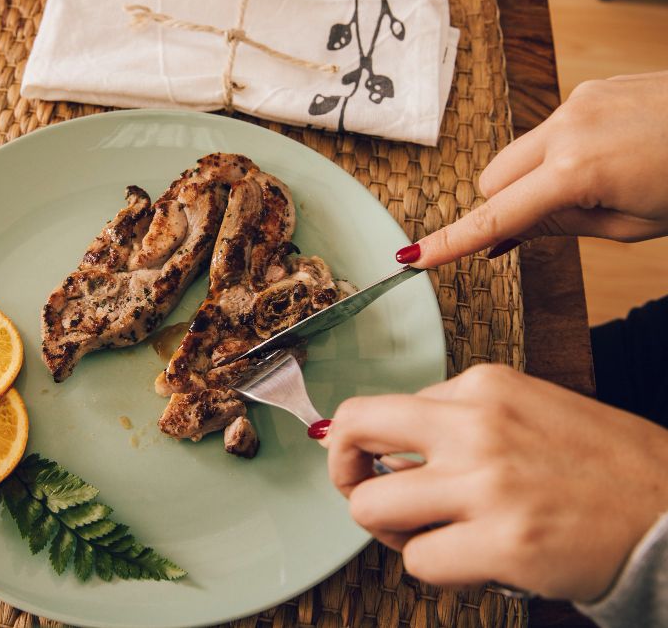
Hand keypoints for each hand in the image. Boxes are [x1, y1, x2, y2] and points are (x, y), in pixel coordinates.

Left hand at [323, 364, 667, 600]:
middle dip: (343, 468)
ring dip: (388, 529)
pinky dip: (433, 566)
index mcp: (485, 385)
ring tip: (424, 535)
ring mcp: (487, 484)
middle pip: (354, 429)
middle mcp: (477, 425)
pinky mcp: (503, 543)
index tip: (372, 463)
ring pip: (370, 505)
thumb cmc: (608, 468)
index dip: (369, 443)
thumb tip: (392, 447)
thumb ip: (463, 420)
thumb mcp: (532, 410)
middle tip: (362, 491)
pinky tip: (470, 559)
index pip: (384, 407)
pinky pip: (418, 560)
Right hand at [396, 71, 667, 267]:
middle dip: (504, 207)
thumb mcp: (631, 225)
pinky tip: (605, 158)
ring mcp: (577, 103)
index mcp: (577, 172)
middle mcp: (566, 128)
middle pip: (492, 180)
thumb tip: (506, 236)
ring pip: (517, 154)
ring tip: (593, 187)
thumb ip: (559, 227)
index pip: (496, 217)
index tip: (412, 257)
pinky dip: (557, 154)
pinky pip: (548, 130)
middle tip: (550, 224)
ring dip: (531, 179)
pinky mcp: (590, 89)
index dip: (452, 243)